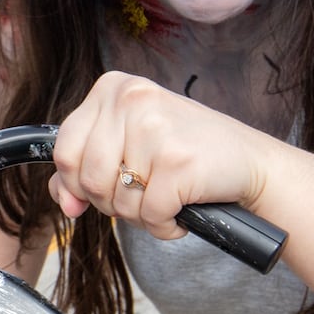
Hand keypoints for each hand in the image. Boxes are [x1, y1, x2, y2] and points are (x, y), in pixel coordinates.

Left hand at [48, 72, 264, 240]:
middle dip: (112, 201)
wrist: (250, 162)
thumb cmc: (184, 153)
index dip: (74, 183)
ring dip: (141, 215)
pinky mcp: (178, 161)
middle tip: (144, 193)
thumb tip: (65, 203)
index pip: (63, 149)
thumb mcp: (128, 145)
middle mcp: (130, 99)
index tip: (97, 192)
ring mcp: (155, 128)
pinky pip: (150, 215)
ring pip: (117, 201)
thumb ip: (83, 168)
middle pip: (87, 179)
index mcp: (112, 87)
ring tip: (168, 195)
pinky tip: (182, 208)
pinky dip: (165, 226)